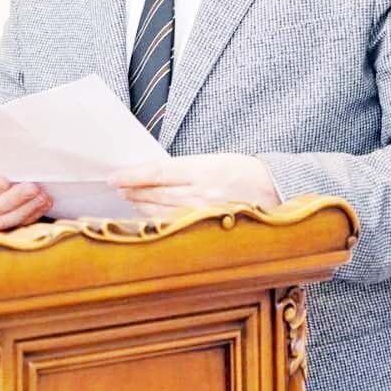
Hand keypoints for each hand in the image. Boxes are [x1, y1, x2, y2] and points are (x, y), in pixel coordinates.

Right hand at [0, 169, 52, 229]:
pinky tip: (44, 203)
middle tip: (33, 188)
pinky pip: (16, 223)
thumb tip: (10, 148)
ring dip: (26, 209)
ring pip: (4, 220)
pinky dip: (32, 214)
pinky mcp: (1, 220)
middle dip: (15, 199)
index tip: (4, 181)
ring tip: (43, 197)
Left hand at [107, 153, 281, 214]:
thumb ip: (184, 169)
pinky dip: (158, 219)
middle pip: (155, 193)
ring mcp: (204, 215)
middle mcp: (201, 194)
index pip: (157, 173)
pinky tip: (148, 215)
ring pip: (162, 211)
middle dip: (132, 190)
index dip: (132, 176)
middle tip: (117, 186)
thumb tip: (153, 175)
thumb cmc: (245, 171)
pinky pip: (175, 225)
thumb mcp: (214, 161)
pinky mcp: (207, 229)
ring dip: (141, 204)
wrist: (277, 192)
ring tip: (127, 198)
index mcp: (203, 170)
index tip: (113, 177)